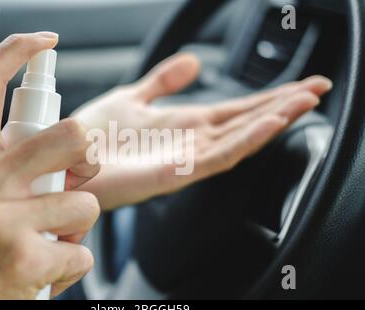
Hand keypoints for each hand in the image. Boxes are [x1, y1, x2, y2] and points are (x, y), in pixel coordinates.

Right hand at [0, 33, 99, 298]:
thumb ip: (6, 169)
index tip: (45, 42)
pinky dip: (71, 265)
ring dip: (76, 227)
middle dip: (89, 158)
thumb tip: (62, 159)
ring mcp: (4, 219)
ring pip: (86, 203)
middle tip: (75, 180)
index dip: (17, 50)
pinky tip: (42, 273)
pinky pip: (83, 253)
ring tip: (46, 242)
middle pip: (73, 135)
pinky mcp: (26, 258)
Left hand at [74, 53, 331, 209]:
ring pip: (240, 139)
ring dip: (272, 120)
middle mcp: (190, 142)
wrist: (65, 159)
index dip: (268, 97)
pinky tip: (268, 123)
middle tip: (318, 88)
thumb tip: (195, 61)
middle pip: (245, 122)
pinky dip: (246, 140)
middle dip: (282, 105)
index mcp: (183, 124)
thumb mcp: (133, 97)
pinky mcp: (173, 173)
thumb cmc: (94, 133)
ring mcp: (184, 159)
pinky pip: (217, 157)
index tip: (299, 84)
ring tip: (305, 101)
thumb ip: (164, 82)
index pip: (236, 109)